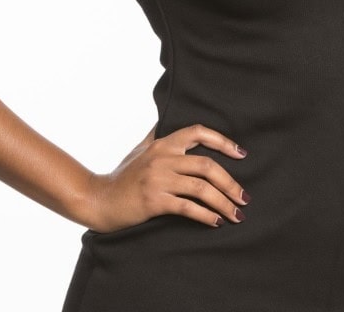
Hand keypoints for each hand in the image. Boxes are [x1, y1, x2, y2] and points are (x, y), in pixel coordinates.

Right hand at [82, 122, 250, 232]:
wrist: (99, 200)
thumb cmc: (122, 175)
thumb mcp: (140, 149)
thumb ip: (158, 136)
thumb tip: (170, 121)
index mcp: (163, 143)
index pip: (198, 132)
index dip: (223, 141)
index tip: (242, 154)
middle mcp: (163, 157)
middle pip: (207, 165)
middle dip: (230, 182)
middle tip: (245, 197)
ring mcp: (158, 179)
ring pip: (201, 188)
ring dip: (224, 202)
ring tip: (237, 214)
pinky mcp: (154, 200)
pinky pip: (187, 207)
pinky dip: (206, 215)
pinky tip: (216, 222)